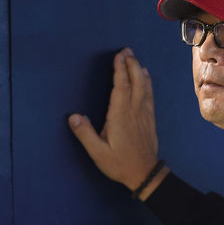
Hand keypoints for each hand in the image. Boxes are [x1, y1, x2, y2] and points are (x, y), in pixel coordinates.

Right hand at [68, 47, 167, 197]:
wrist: (145, 174)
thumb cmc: (120, 164)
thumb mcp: (98, 153)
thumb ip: (85, 134)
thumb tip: (73, 117)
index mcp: (120, 116)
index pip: (121, 87)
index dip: (120, 70)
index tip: (119, 55)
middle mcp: (134, 111)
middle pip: (135, 82)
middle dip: (131, 64)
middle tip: (127, 50)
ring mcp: (144, 114)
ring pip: (144, 87)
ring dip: (139, 71)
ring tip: (135, 59)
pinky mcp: (149, 119)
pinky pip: (149, 96)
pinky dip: (147, 84)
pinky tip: (146, 78)